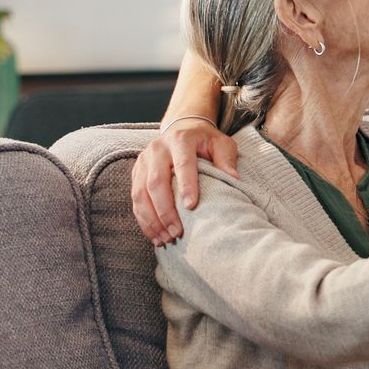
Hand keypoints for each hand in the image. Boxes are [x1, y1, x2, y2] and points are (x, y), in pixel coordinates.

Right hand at [131, 120, 238, 245]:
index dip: (186, 185)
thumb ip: (226, 157)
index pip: (182, 163)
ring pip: (141, 193)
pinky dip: (144, 220)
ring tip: (166, 239)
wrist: (181, 129)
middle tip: (177, 232)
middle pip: (155, 182)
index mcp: (180, 140)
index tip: (191, 207)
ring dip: (152, 219)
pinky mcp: (136, 173)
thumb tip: (233, 178)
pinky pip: (135, 200)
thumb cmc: (204, 141)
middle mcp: (157, 149)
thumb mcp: (220, 143)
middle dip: (165, 210)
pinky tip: (155, 236)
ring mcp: (143, 161)